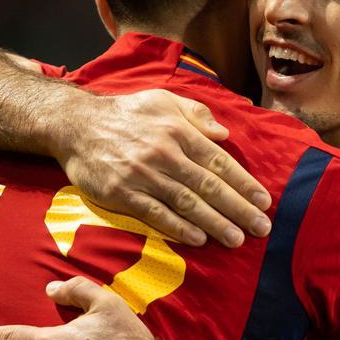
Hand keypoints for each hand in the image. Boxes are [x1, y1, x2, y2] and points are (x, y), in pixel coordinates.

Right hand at [56, 89, 271, 247]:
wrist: (75, 124)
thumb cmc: (125, 113)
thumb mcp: (162, 100)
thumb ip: (195, 114)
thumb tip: (224, 133)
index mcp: (178, 130)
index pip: (219, 161)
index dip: (244, 183)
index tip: (264, 201)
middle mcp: (164, 153)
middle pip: (209, 185)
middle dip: (238, 209)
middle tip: (261, 228)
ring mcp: (143, 174)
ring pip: (187, 203)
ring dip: (214, 223)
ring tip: (236, 239)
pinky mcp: (122, 193)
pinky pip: (156, 213)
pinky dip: (179, 228)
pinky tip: (198, 239)